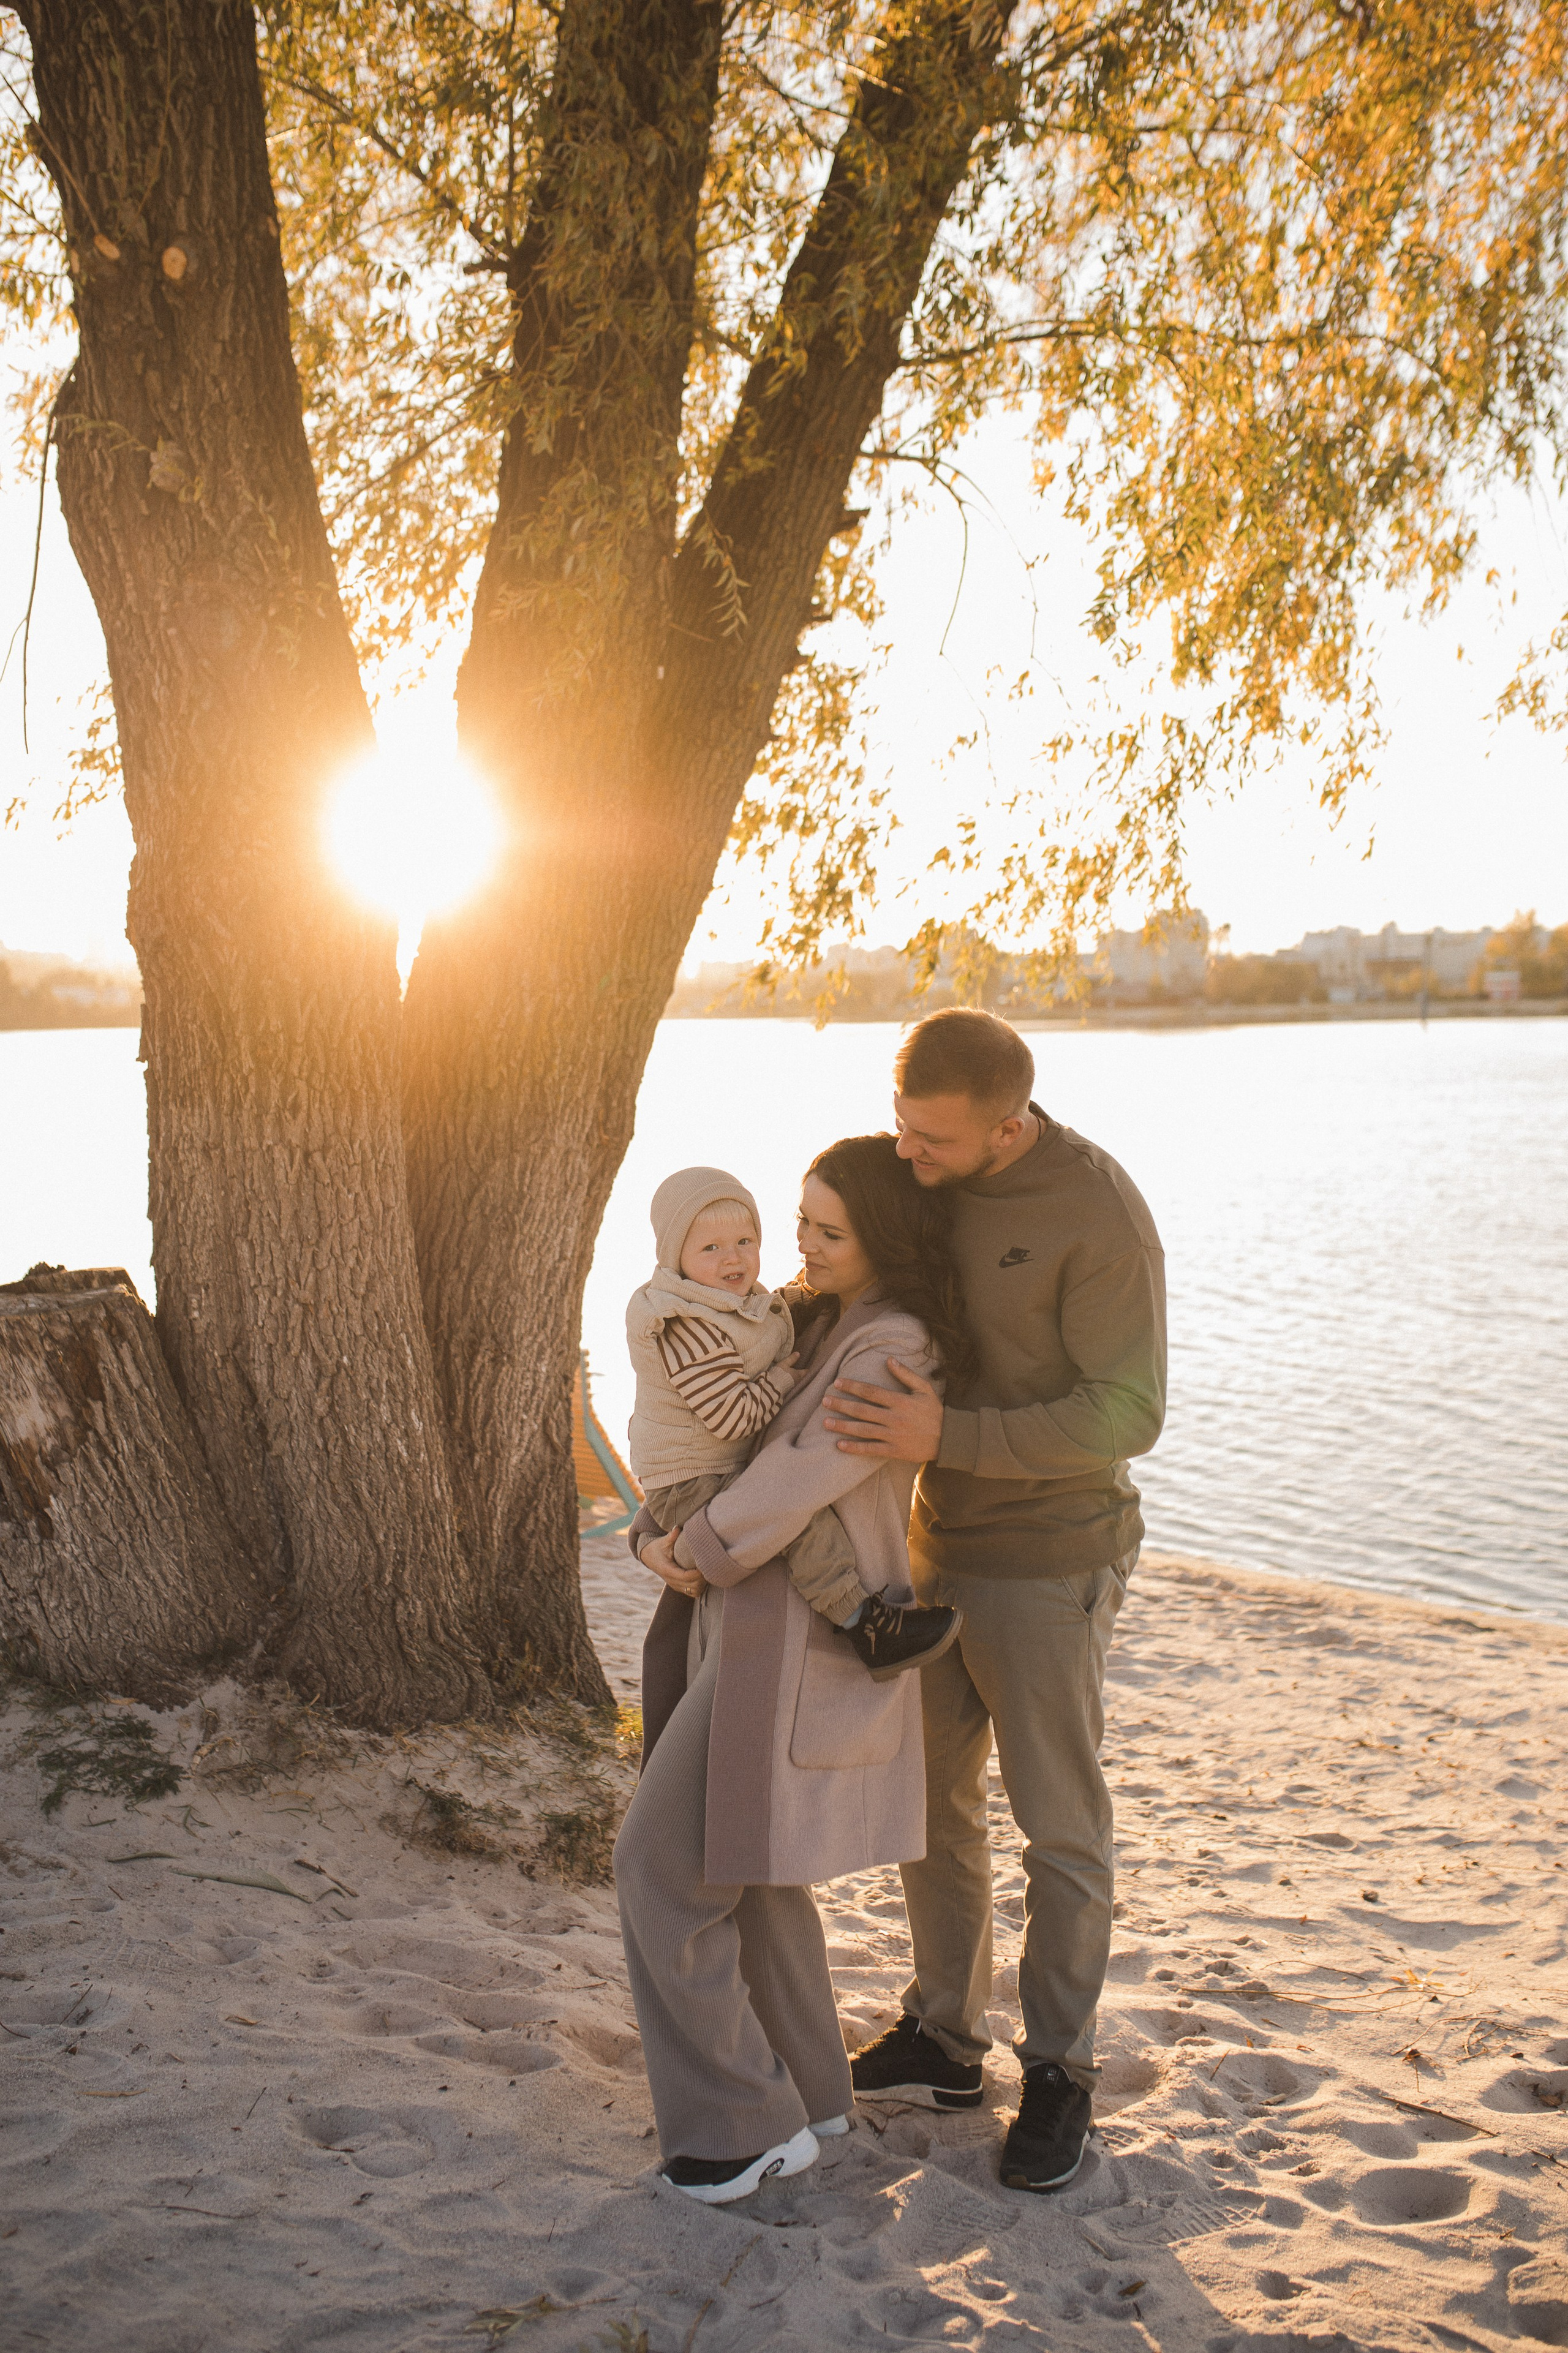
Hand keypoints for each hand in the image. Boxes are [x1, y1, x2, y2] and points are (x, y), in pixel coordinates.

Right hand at [639, 1526, 705, 1598]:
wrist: (649, 1557)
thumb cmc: (658, 1547)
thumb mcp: (663, 1541)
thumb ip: (671, 1536)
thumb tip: (677, 1527)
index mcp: (668, 1570)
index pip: (687, 1576)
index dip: (698, 1572)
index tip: (705, 1563)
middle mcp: (672, 1581)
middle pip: (693, 1586)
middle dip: (703, 1577)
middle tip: (708, 1565)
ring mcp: (676, 1586)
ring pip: (694, 1592)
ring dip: (702, 1583)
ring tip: (705, 1570)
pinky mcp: (679, 1587)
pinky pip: (693, 1593)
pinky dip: (699, 1586)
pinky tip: (701, 1575)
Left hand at [822, 1357, 943, 1460]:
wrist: (948, 1439)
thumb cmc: (934, 1412)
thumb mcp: (924, 1389)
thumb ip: (906, 1374)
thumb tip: (889, 1360)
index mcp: (900, 1401)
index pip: (871, 1392)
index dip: (853, 1387)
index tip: (837, 1383)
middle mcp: (894, 1418)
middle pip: (862, 1410)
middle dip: (841, 1405)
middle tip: (824, 1401)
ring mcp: (893, 1436)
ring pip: (863, 1430)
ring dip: (843, 1426)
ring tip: (825, 1422)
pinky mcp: (894, 1451)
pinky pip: (870, 1449)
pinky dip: (854, 1448)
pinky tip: (839, 1445)